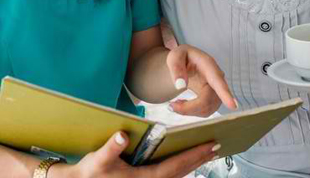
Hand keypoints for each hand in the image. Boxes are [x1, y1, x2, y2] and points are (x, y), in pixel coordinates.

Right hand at [57, 131, 217, 177]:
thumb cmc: (92, 171)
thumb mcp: (99, 159)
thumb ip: (111, 148)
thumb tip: (122, 136)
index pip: (176, 165)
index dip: (194, 155)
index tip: (210, 145)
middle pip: (183, 171)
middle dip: (200, 158)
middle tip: (217, 146)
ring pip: (179, 175)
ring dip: (193, 163)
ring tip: (207, 152)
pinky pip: (171, 176)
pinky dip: (182, 167)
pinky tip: (186, 161)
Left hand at [166, 44, 238, 115]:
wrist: (187, 62)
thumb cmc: (182, 57)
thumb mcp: (174, 56)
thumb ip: (176, 68)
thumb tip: (181, 85)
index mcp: (208, 65)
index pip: (217, 81)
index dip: (225, 94)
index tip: (233, 106)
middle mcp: (217, 78)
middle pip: (208, 100)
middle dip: (189, 108)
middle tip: (171, 106)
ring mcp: (217, 90)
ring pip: (207, 109)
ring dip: (189, 111)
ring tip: (175, 103)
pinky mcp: (214, 99)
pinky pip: (205, 111)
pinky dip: (191, 111)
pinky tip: (183, 103)